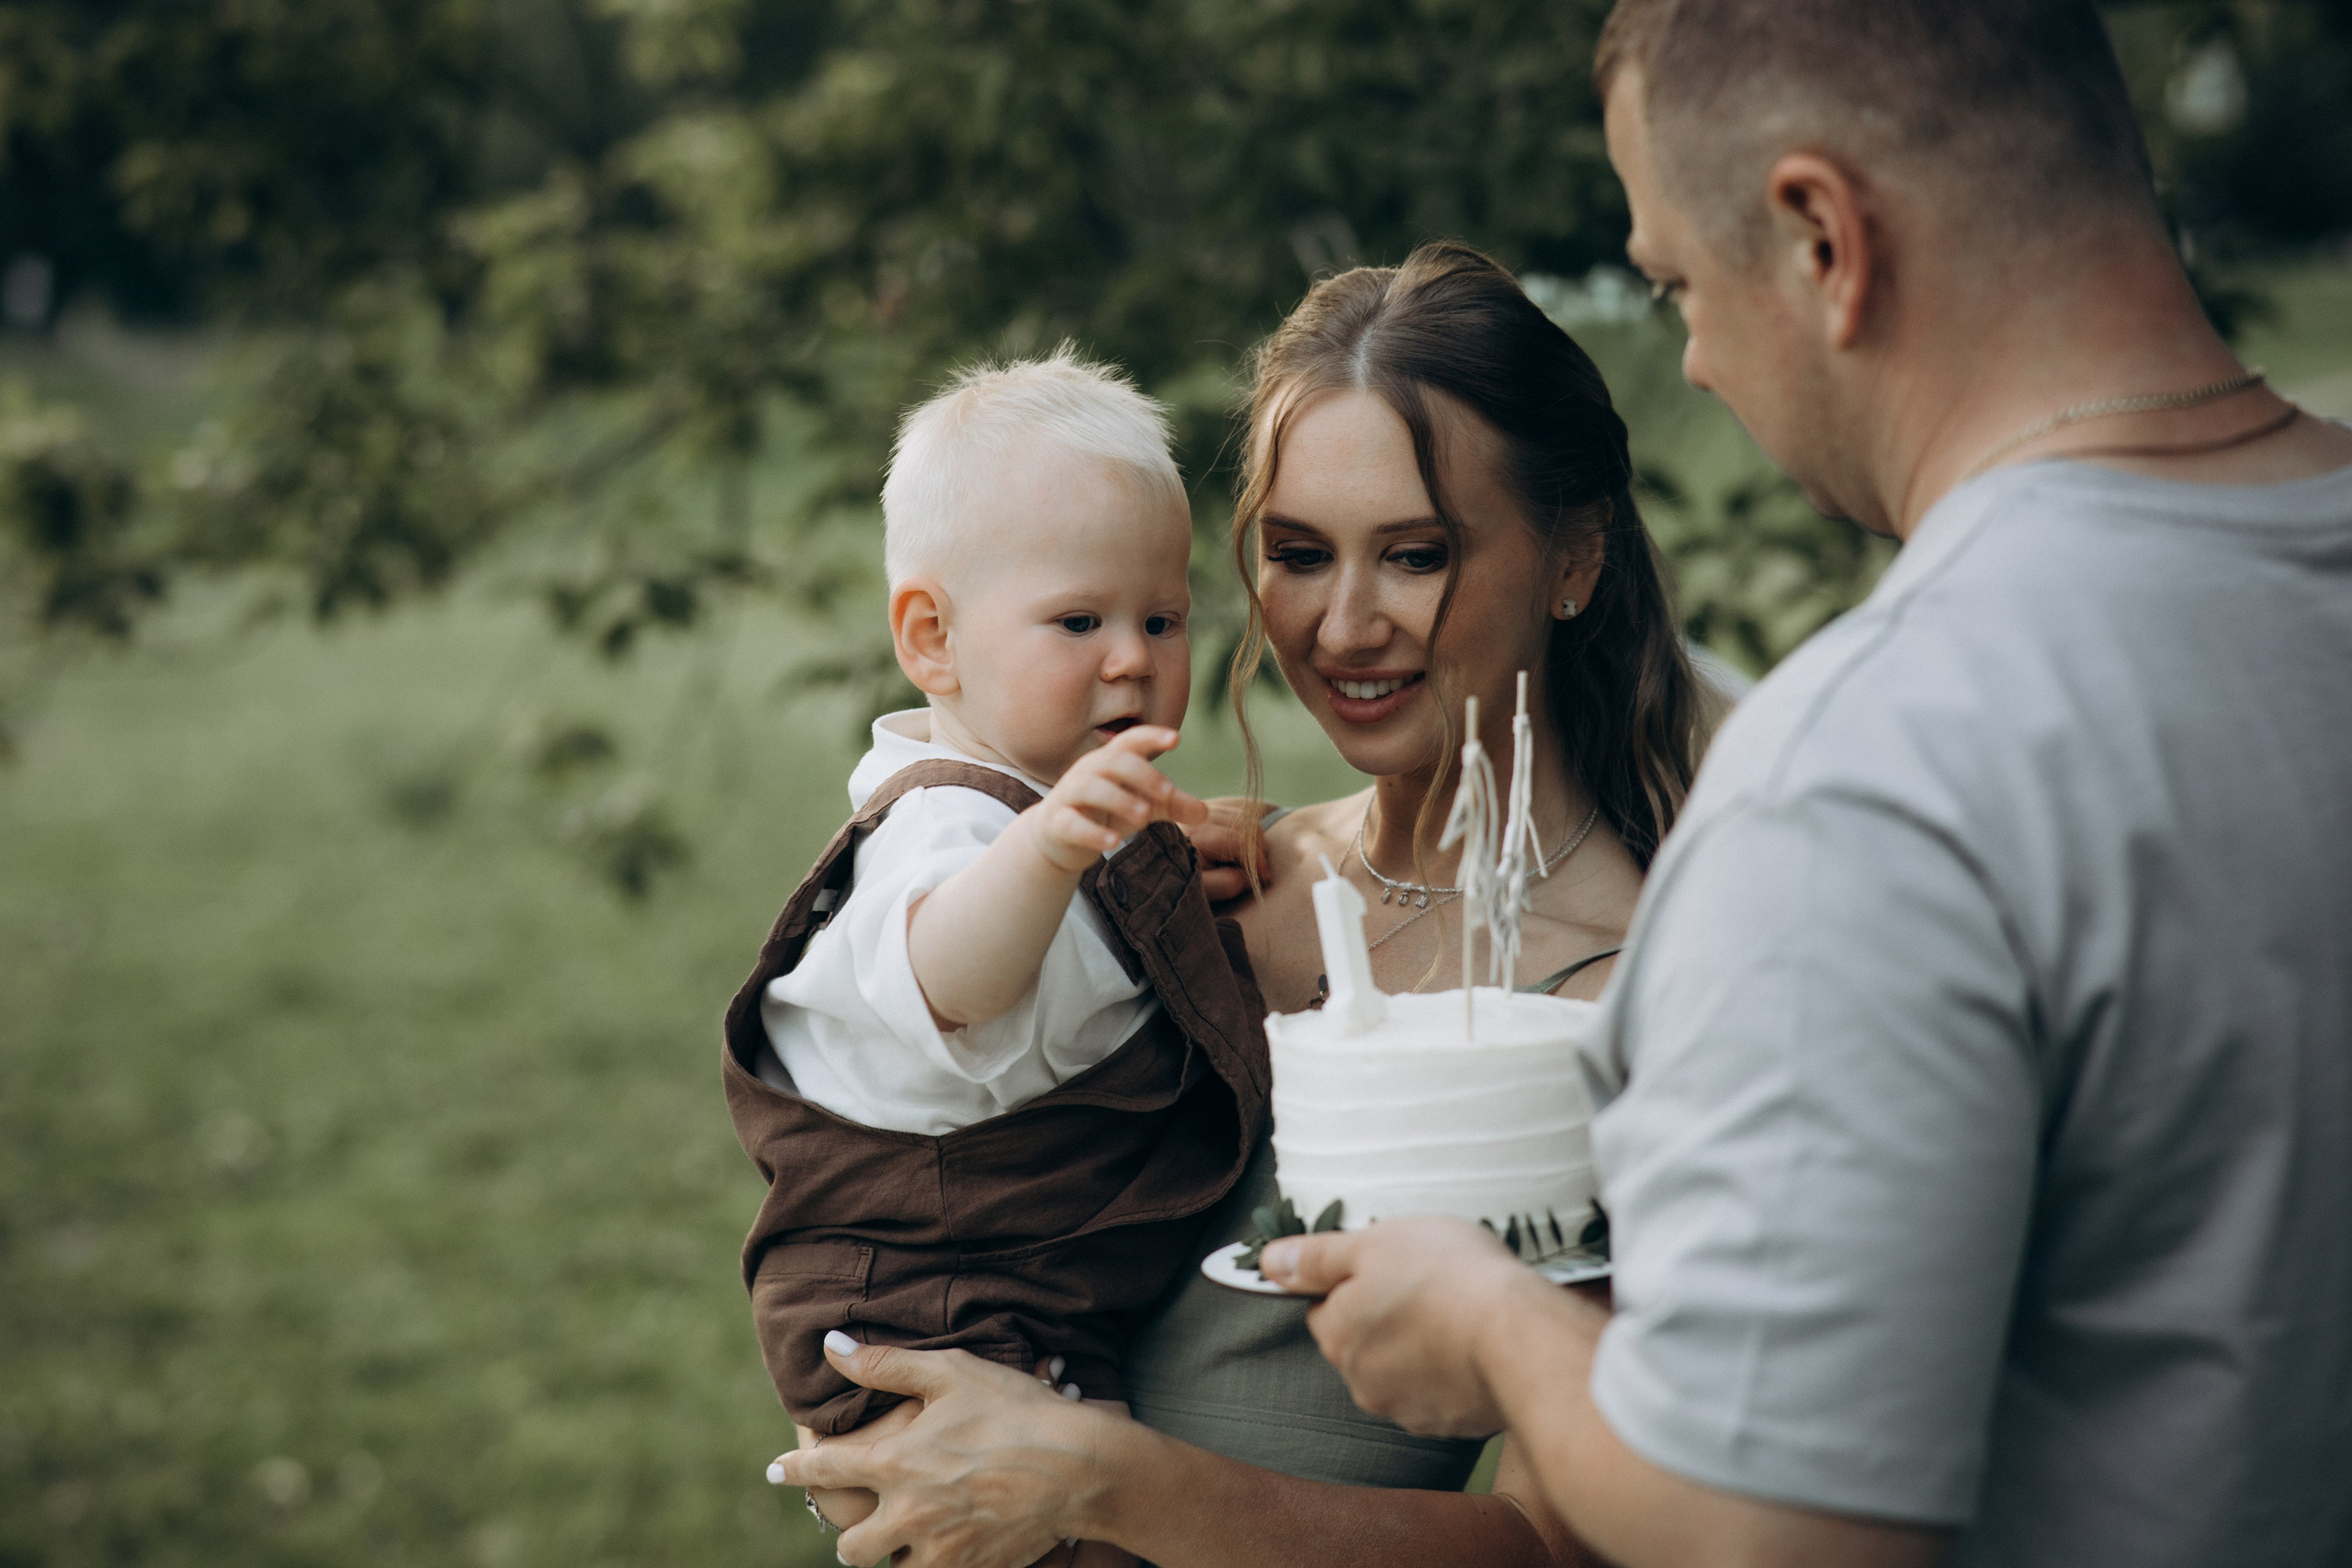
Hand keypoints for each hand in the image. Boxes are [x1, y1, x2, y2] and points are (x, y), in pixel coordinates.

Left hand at [771, 1333, 1118, 1567]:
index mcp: (896, 1462)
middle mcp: (909, 1514)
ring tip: (911, 1537)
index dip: (794, 1471)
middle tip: (867, 1519)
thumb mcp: (951, 1373)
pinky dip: (936, 1563)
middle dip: (852, 1535)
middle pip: (851, 1547)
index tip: (774, 1471)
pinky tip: (951, 1544)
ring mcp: (940, 1550)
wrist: (1080, 1467)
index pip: (825, 1471)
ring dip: (896, 1555)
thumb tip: (831, 1347)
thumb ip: (886, 1365)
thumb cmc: (1016, 1409)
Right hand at [1028, 727, 1207, 873]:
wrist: (1058, 839)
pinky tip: (1112, 842)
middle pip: (1113, 761)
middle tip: (1168, 792)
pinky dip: (1092, 832)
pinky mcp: (1057, 823)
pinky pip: (1071, 823)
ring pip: (1090, 787)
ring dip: (1118, 798)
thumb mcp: (1141, 807)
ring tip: (1143, 816)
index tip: (1176, 739)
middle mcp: (1088, 771)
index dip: (1151, 736)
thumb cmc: (1104, 813)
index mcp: (1110, 761)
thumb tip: (1206, 812)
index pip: (1130, 741)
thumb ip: (1171, 805)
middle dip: (1142, 774)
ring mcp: (1069, 796)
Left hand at [1182, 797, 1276, 902]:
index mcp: (1196, 836)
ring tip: (1251, 860)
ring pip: (1244, 816)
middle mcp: (1199, 816)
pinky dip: (1248, 827)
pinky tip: (1243, 846)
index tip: (1264, 878)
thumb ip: (1226, 884)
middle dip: (1259, 849)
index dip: (1257, 859)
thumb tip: (1251, 875)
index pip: (1237, 840)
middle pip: (1245, 825)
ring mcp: (1203, 807)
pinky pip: (1238, 810)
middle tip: (1259, 871)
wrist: (1158, 865)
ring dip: (1255, 839)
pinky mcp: (1207, 804)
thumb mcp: (1202, 889)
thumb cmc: (1180, 879)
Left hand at [1260, 1217, 1534, 1438]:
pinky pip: (1441, 1392)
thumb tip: (1266, 1263)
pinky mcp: (1450, 1424)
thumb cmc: (1447, 1277)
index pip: (1326, 1307)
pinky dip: (1453, 1372)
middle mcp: (1363, 1383)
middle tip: (1429, 1284)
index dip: (1356, 1281)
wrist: (1521, 1337)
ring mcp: (1408, 1409)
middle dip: (1388, 1315)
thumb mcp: (1371, 1244)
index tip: (1391, 1266)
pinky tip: (1478, 1345)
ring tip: (1460, 1313)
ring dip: (1421, 1345)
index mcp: (1338, 1336)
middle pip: (1363, 1341)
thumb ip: (1314, 1257)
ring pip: (1402, 1368)